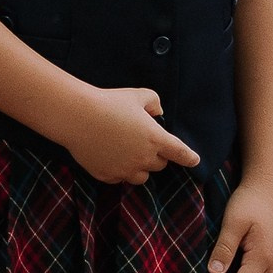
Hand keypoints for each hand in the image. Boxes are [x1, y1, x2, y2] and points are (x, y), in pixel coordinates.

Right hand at [63, 85, 199, 186]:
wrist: (78, 117)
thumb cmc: (109, 102)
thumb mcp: (138, 95)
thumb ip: (154, 102)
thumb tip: (157, 112)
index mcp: (156, 139)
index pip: (181, 153)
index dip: (190, 158)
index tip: (194, 160)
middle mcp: (144, 158)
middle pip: (159, 165)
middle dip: (155, 155)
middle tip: (141, 141)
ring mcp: (125, 169)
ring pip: (141, 176)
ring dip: (139, 167)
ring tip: (127, 154)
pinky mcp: (108, 175)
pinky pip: (119, 177)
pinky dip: (119, 170)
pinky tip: (109, 156)